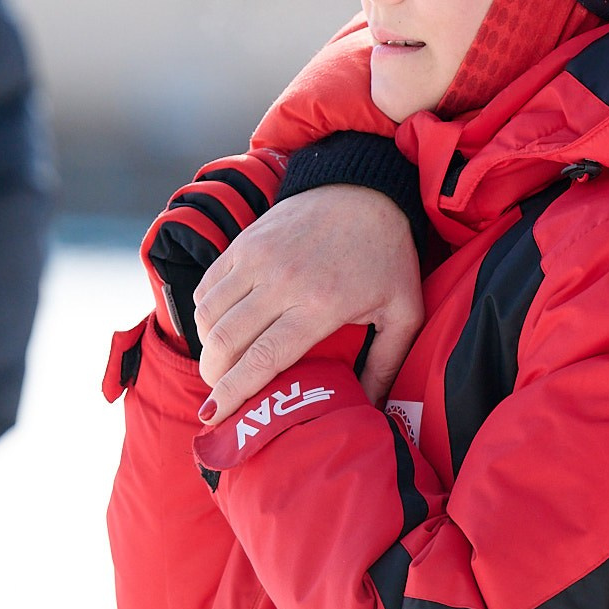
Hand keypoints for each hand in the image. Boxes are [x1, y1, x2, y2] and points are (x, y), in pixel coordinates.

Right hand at [194, 185, 425, 421]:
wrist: (369, 190)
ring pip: (209, 315)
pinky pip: (207, 286)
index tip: (216, 418)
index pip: (263, 359)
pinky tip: (219, 327)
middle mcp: (283, 280)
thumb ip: (387, 363)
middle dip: (214, 377)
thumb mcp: (403, 311)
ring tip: (220, 364)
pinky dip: (204, 313)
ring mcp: (259, 257)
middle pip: (226, 342)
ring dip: (207, 347)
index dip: (233, 393)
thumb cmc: (388, 255)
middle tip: (219, 394)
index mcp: (321, 304)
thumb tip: (372, 410)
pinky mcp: (245, 241)